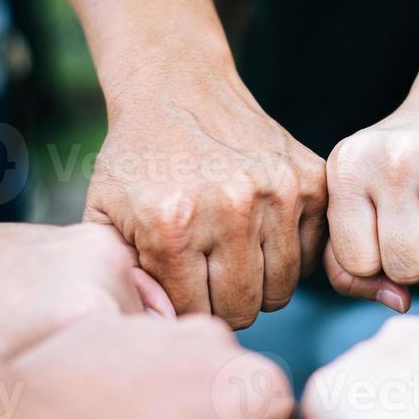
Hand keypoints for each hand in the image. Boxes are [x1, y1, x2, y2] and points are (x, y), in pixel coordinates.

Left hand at [84, 72, 325, 329]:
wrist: (178, 88)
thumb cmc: (138, 161)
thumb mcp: (105, 216)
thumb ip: (121, 279)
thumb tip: (159, 329)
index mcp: (172, 223)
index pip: (196, 311)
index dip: (186, 305)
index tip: (180, 284)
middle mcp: (230, 207)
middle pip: (244, 308)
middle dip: (225, 300)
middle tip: (211, 274)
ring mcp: (277, 192)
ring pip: (282, 288)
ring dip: (260, 281)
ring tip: (236, 254)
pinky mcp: (311, 180)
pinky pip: (313, 254)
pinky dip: (291, 253)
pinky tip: (264, 232)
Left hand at [326, 94, 418, 303]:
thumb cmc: (400, 170)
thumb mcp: (357, 203)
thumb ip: (349, 266)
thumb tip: (397, 302)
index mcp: (348, 166)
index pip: (356, 262)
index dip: (375, 258)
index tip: (385, 227)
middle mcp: (394, 158)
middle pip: (404, 267)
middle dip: (416, 259)